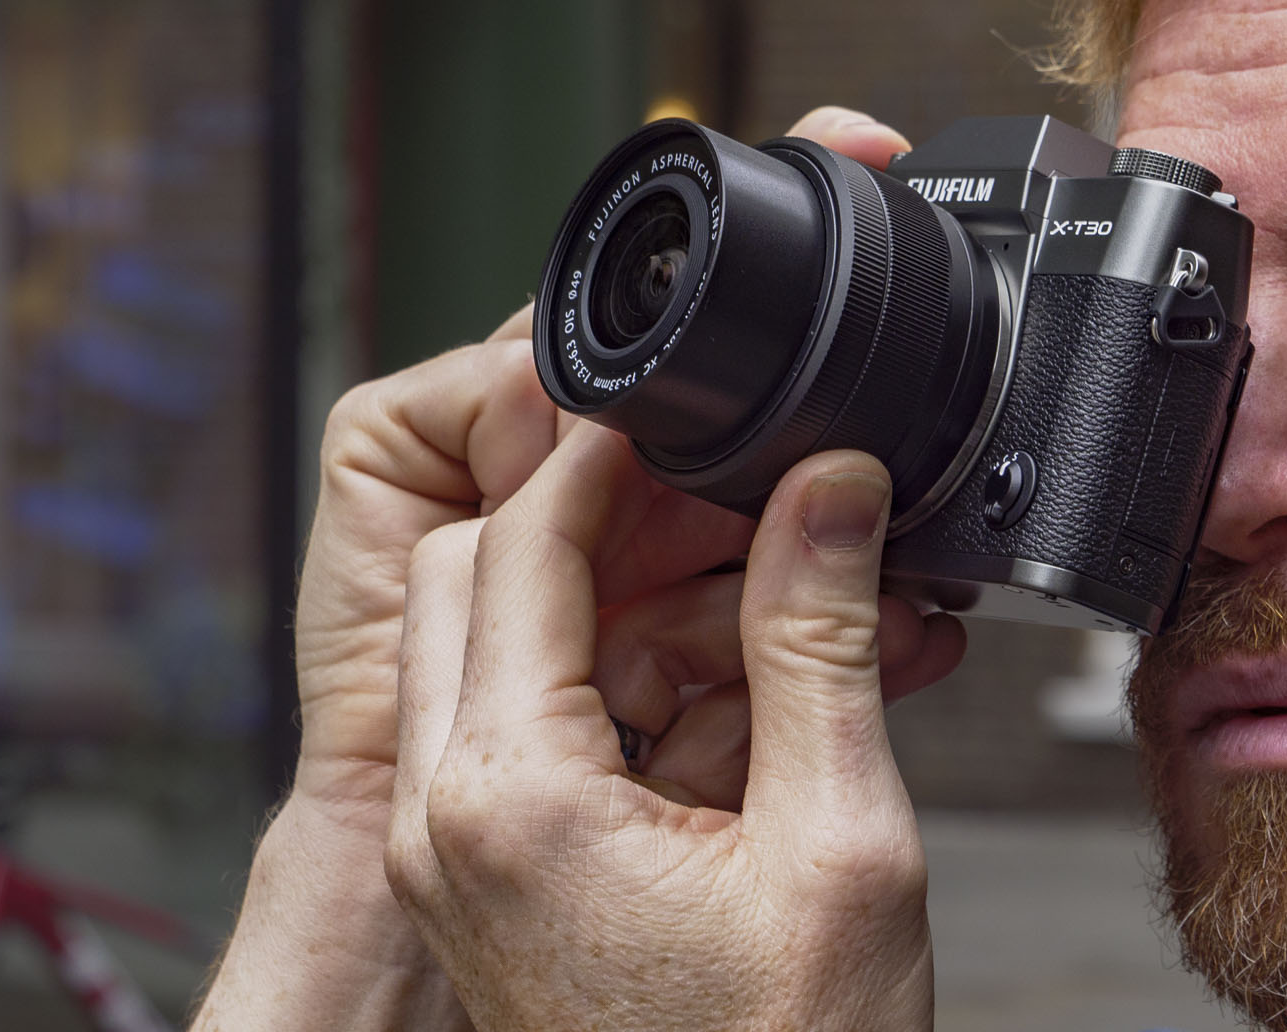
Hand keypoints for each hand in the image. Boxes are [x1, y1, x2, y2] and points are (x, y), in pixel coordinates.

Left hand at [193, 107, 914, 1030]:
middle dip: (617, 522)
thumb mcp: (835, 836)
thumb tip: (827, 492)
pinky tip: (783, 695)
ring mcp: (467, 859)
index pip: (519, 543)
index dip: (603, 450)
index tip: (680, 402)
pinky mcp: (504, 885)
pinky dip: (653, 695)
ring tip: (810, 616)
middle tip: (743, 499)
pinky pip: (551, 735)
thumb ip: (819, 640)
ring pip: (521, 653)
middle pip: (490, 580)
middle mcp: (451, 822)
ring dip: (654, 613)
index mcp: (510, 798)